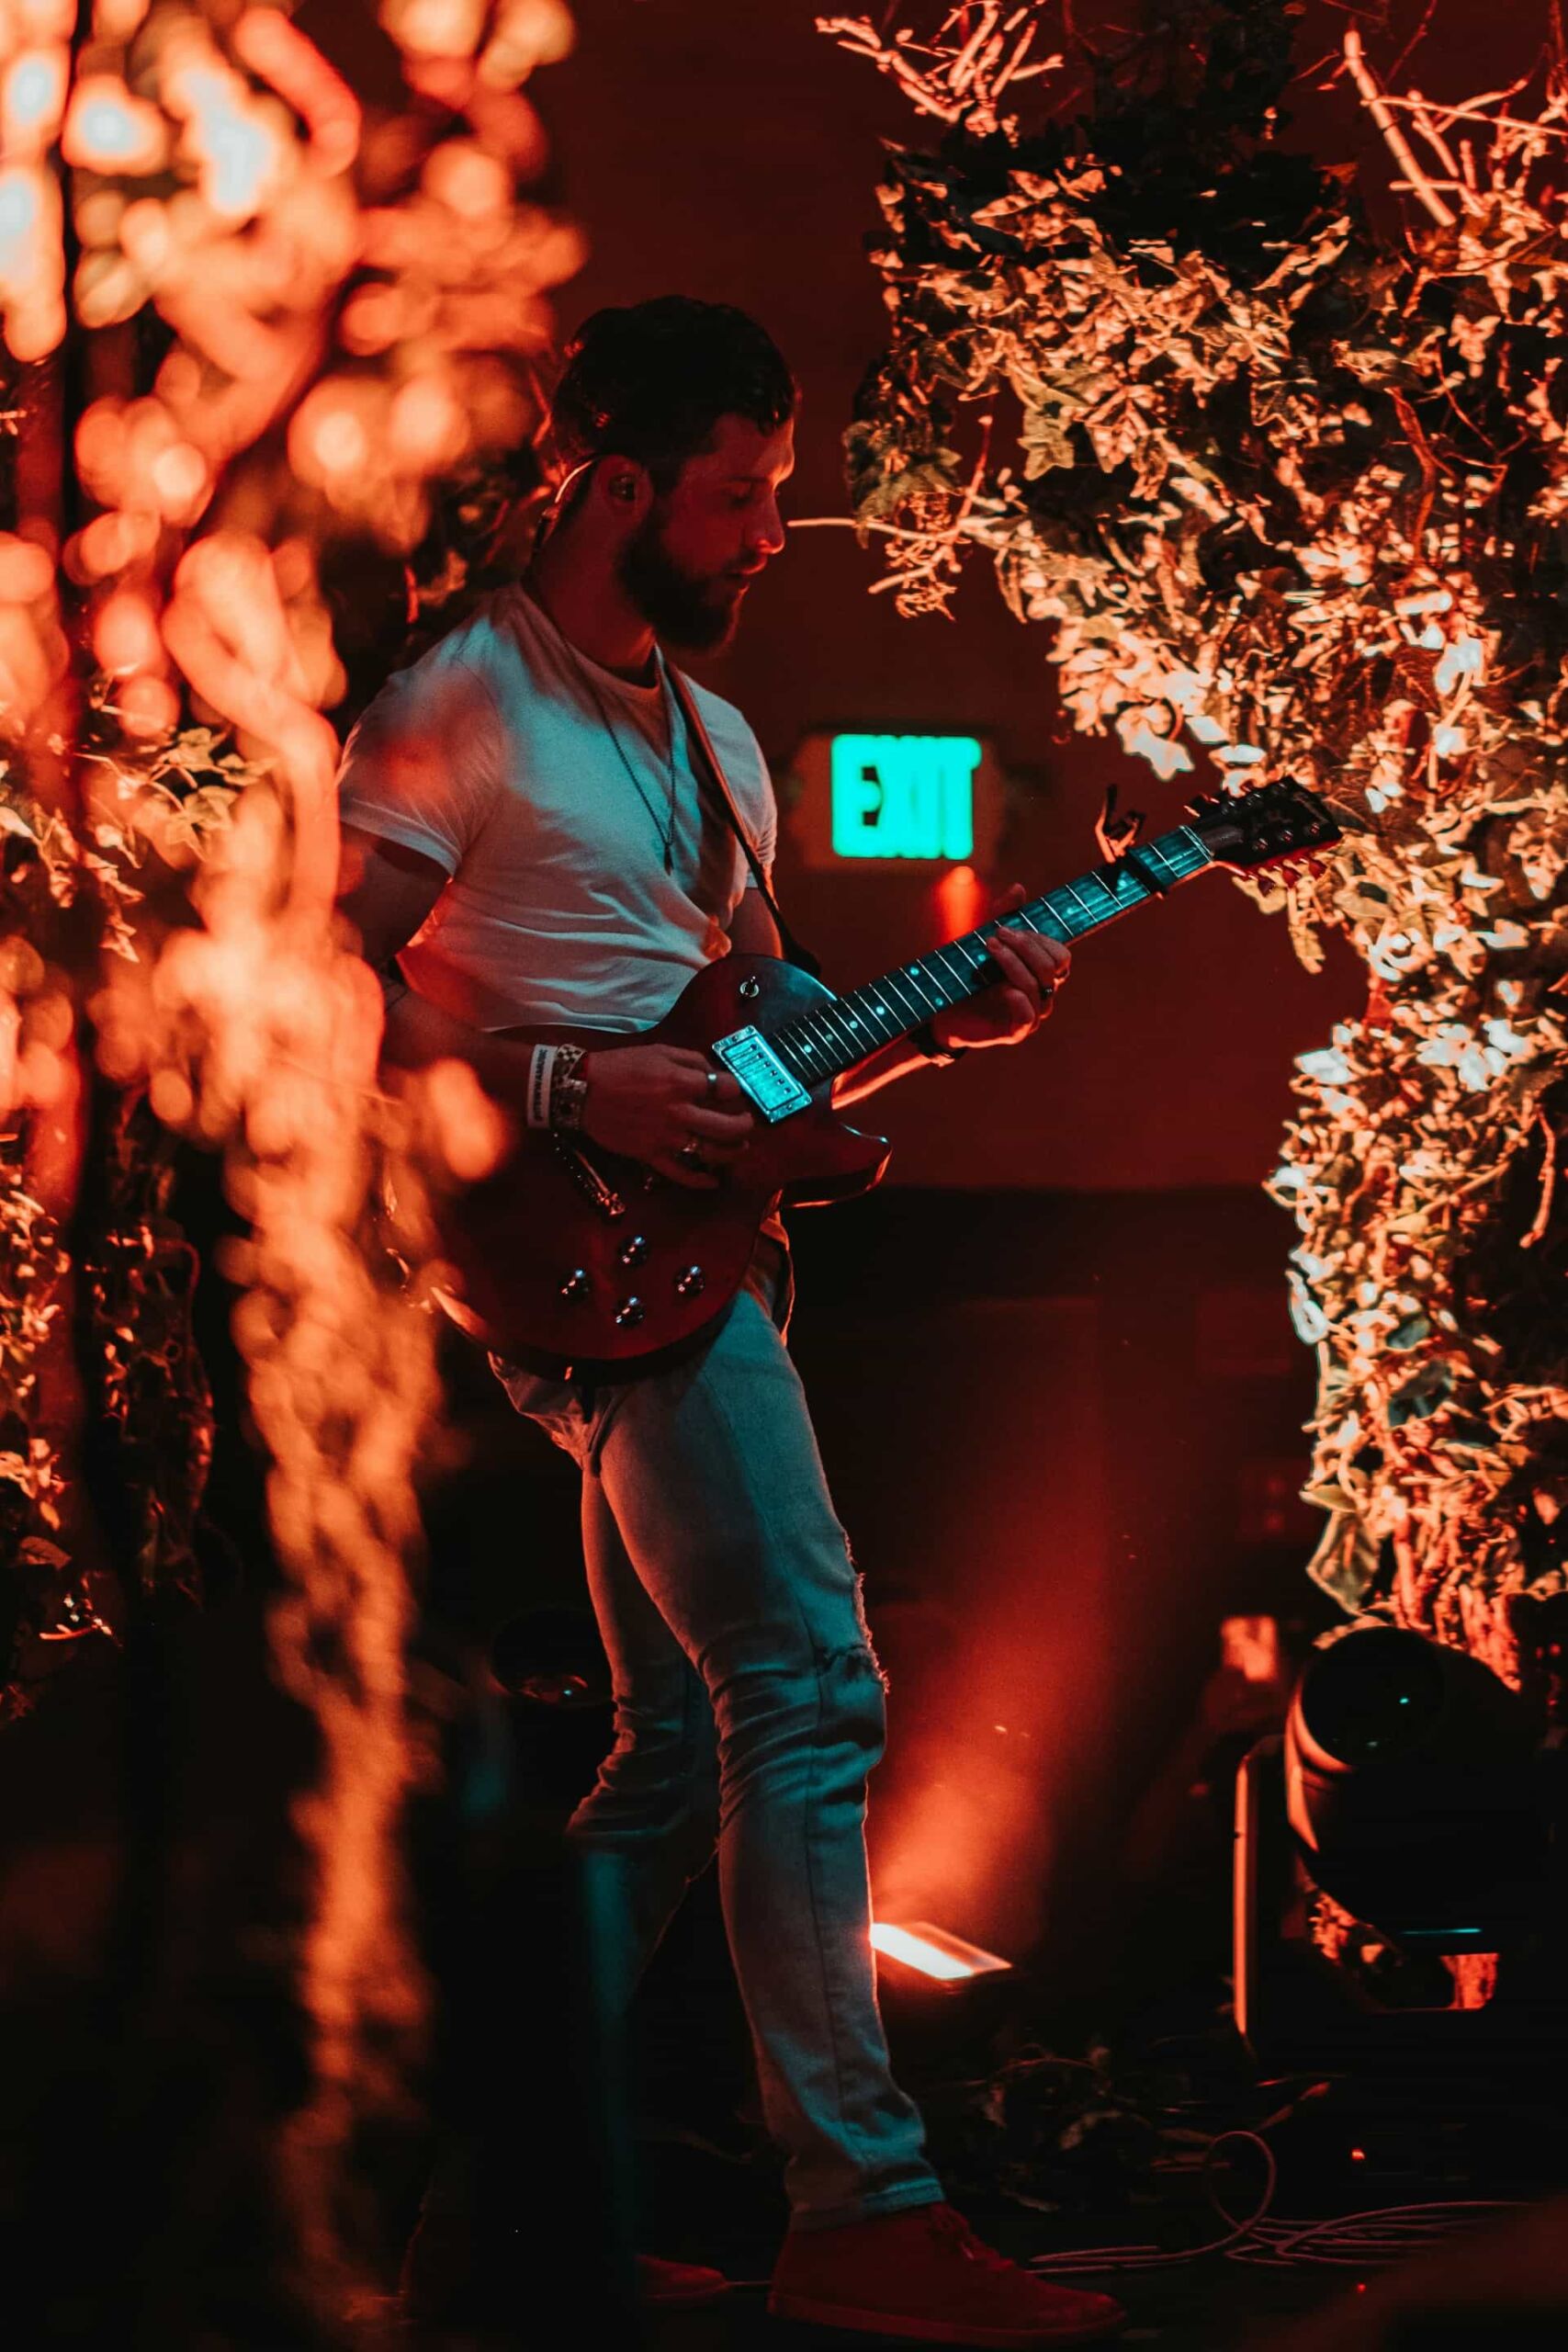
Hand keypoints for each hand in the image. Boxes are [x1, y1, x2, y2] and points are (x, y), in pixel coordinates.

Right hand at [580, 1044, 755, 1188]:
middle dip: (744, 1125)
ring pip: (711, 1153)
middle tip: (746, 1123)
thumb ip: (691, 1060)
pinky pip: (682, 1174)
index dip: (735, 1090)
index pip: (727, 1090)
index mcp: (681, 1083)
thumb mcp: (659, 1052)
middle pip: (728, 1127)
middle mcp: (678, 1112)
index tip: (732, 1092)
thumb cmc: (620, 1067)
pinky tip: (713, 1181)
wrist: (581, 1090)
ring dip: (733, 1153)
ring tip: (740, 1148)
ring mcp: (665, 1137)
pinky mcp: (650, 1155)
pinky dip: (701, 1181)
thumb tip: (715, 1073)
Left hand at [932, 884, 1070, 1052]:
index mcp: (1041, 974)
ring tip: (989, 948)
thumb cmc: (969, 975)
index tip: (1008, 927)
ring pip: (1038, 987)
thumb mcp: (984, 940)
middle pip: (1053, 968)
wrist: (943, 1010)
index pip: (1060, 956)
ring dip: (1014, 964)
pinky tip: (1003, 988)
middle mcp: (1042, 994)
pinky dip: (1019, 1000)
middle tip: (997, 934)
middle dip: (1026, 947)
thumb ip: (1002, 916)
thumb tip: (1019, 889)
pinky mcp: (1015, 1032)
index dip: (1039, 940)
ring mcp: (1031, 1015)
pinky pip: (1028, 1017)